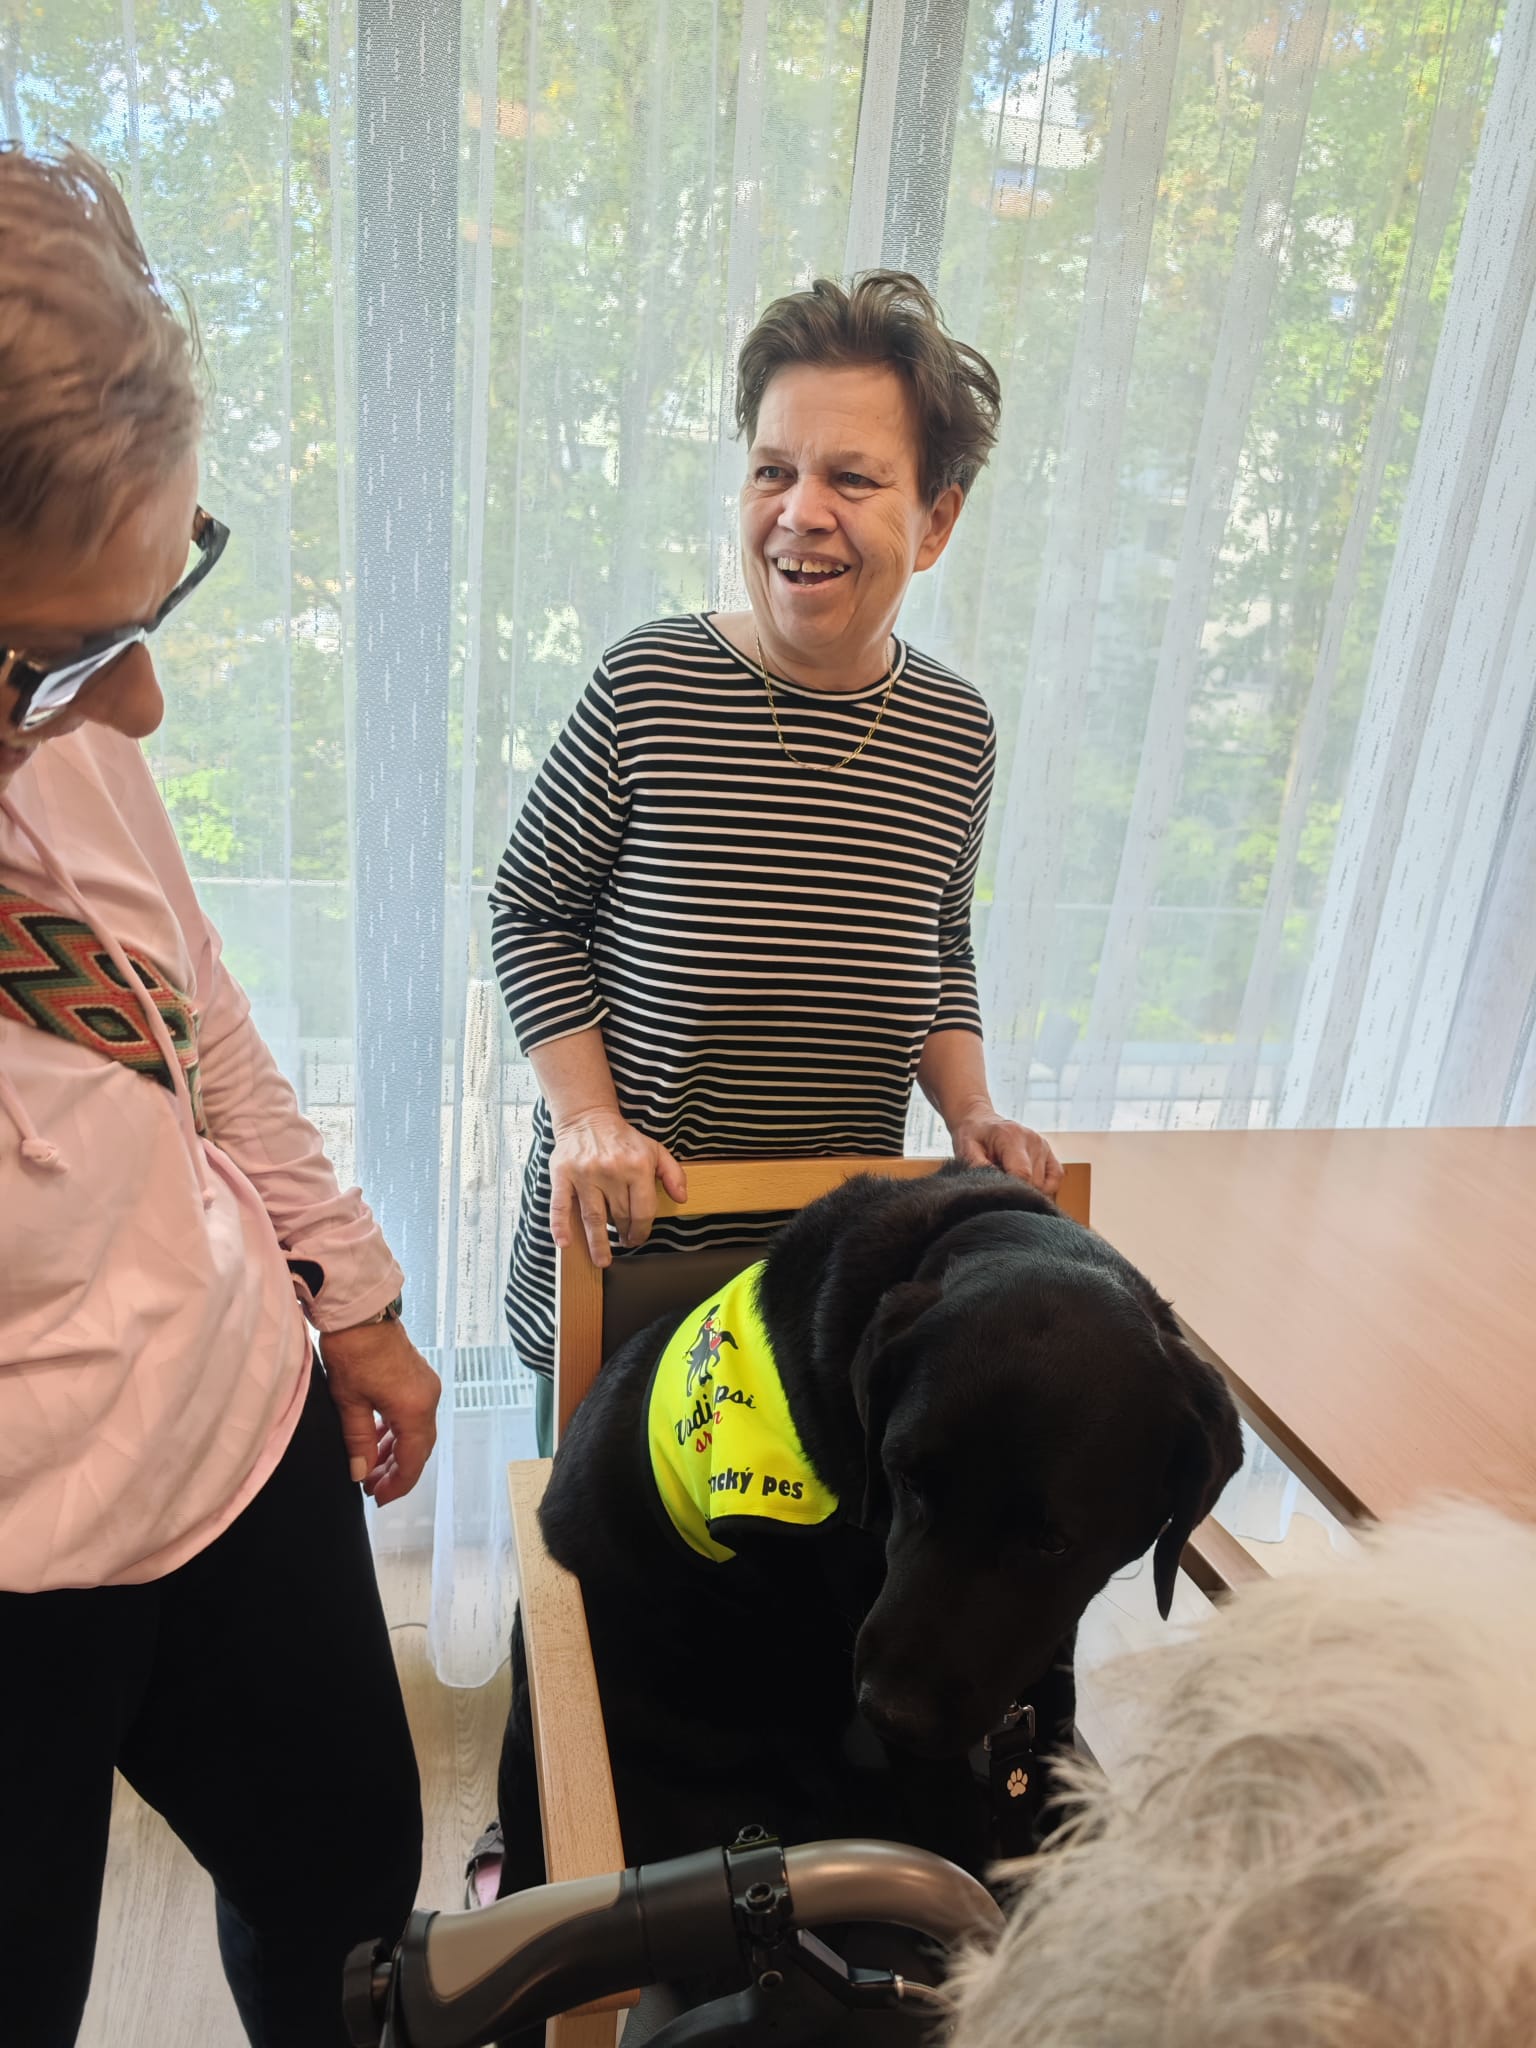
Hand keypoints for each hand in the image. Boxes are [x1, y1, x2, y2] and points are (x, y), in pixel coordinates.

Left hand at [320, 1317, 441, 1504]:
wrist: (360, 1311)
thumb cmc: (354, 1351)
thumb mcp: (349, 1402)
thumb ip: (357, 1442)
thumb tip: (360, 1473)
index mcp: (414, 1409)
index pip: (413, 1460)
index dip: (397, 1484)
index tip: (377, 1498)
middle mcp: (427, 1399)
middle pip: (419, 1448)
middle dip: (396, 1471)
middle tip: (372, 1488)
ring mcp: (424, 1387)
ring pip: (415, 1432)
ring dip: (395, 1452)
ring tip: (370, 1468)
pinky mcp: (416, 1378)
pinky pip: (412, 1415)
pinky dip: (396, 1432)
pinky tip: (376, 1438)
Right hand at [549, 1109, 687, 1265]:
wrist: (588, 1118)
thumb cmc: (623, 1139)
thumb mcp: (655, 1149)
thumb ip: (673, 1173)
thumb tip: (682, 1198)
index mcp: (637, 1166)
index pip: (643, 1210)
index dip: (642, 1230)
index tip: (638, 1238)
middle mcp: (611, 1171)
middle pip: (619, 1216)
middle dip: (624, 1234)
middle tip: (623, 1243)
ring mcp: (585, 1174)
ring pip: (593, 1217)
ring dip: (598, 1242)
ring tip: (602, 1259)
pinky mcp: (562, 1175)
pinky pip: (561, 1205)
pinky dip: (561, 1226)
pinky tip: (565, 1243)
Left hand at [950, 1111, 1062, 1198]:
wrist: (981, 1122)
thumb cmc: (972, 1138)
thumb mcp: (966, 1150)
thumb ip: (979, 1167)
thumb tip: (995, 1186)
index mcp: (1011, 1137)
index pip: (1023, 1174)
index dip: (1012, 1192)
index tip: (999, 1195)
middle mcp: (1032, 1140)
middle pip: (1034, 1183)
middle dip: (1018, 1191)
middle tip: (1000, 1185)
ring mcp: (1043, 1146)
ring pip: (1045, 1184)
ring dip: (1028, 1189)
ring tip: (1009, 1179)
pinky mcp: (1049, 1152)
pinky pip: (1056, 1178)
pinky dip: (1045, 1187)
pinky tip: (1028, 1184)